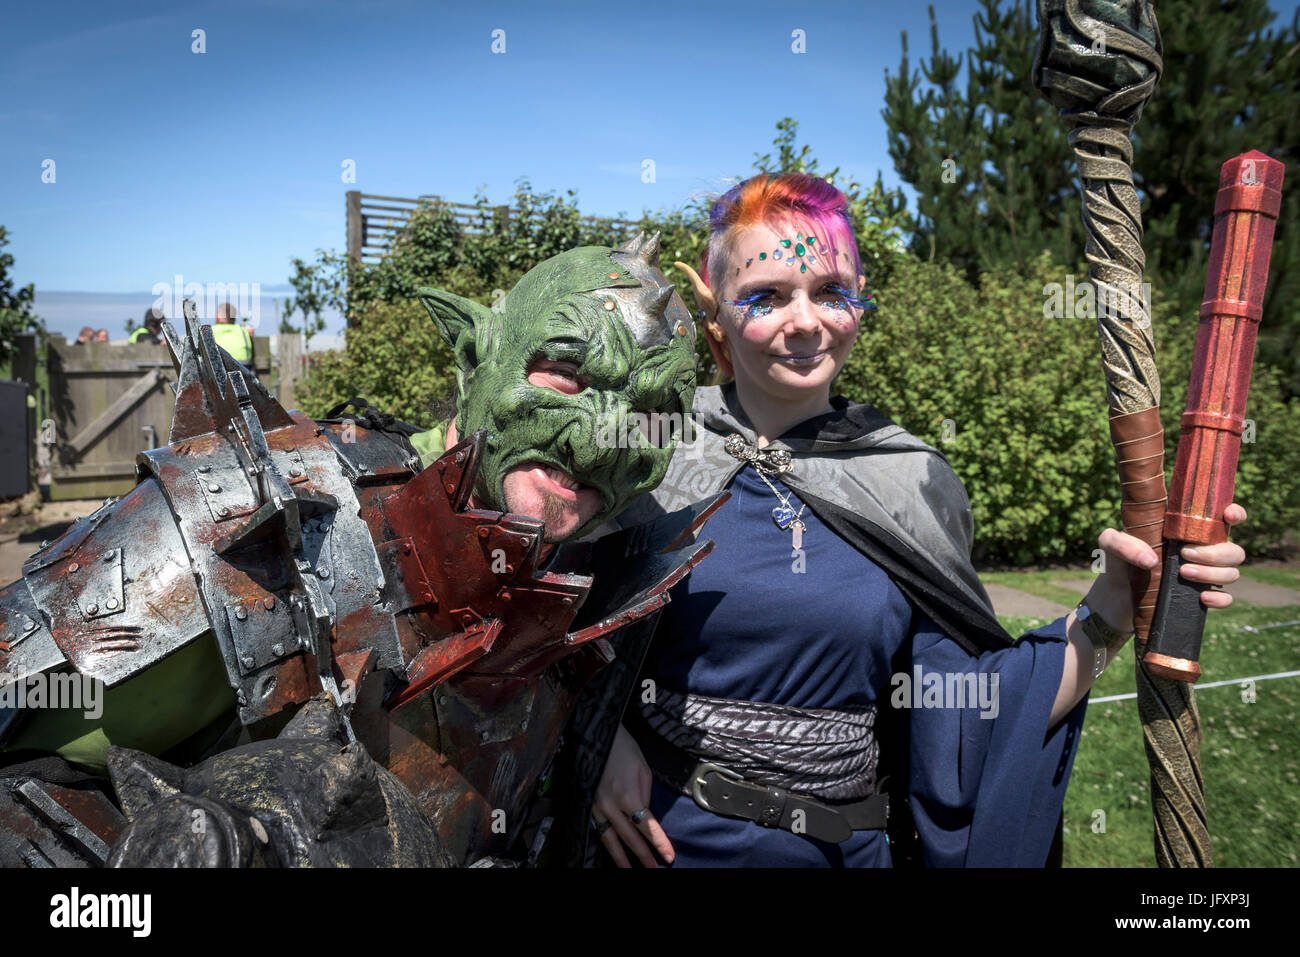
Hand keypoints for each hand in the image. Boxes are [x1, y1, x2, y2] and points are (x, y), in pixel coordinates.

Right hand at [592, 723, 674, 867]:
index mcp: (628, 796)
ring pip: (609, 839)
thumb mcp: (643, 770)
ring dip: (620, 858)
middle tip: (653, 869)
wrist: (596, 734)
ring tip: (628, 871)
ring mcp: (596, 806)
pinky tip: (611, 851)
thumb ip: (645, 795)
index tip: (668, 856)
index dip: (659, 843)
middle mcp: (611, 805)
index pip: (647, 827)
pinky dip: (605, 842)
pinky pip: (597, 828)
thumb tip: (645, 814)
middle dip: (643, 856)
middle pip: (629, 838)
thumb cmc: (623, 748)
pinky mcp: (588, 804)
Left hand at [1088, 503, 1248, 629]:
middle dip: (1216, 552)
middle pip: (1233, 549)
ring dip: (1214, 573)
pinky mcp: (1200, 598)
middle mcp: (1201, 550)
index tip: (1228, 515)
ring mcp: (1204, 574)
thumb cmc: (1116, 560)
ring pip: (1233, 572)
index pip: (1222, 517)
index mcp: (1186, 530)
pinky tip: (1202, 598)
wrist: (1113, 596)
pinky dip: (1220, 599)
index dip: (1235, 513)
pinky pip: (1227, 598)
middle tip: (1185, 554)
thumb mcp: (1109, 543)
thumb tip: (1151, 560)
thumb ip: (1122, 542)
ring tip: (1183, 573)